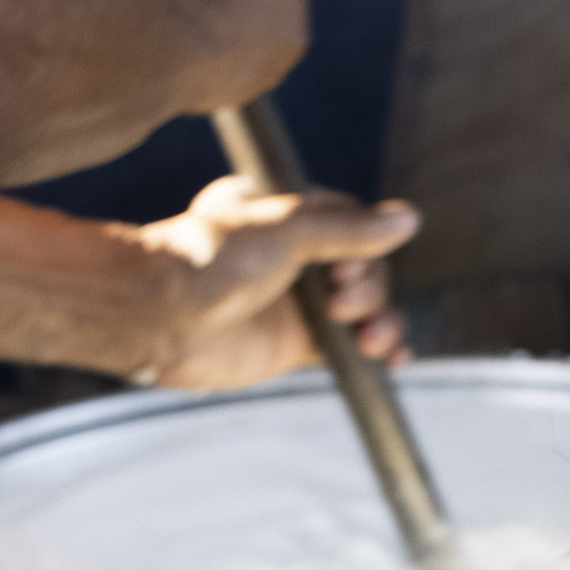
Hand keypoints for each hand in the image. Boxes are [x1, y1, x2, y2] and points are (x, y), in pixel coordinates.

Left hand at [115, 176, 417, 388]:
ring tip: (369, 340)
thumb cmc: (209, 262)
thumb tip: (409, 219)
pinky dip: (378, 349)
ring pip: (366, 306)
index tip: (342, 268)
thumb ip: (348, 229)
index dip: (365, 247)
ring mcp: (298, 299)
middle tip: (339, 303)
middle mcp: (295, 253)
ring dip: (380, 320)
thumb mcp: (285, 231)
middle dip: (369, 288)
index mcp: (286, 212)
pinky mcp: (298, 342)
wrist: (160, 318)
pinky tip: (394, 358)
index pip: (354, 222)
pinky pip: (352, 344)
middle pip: (367, 267)